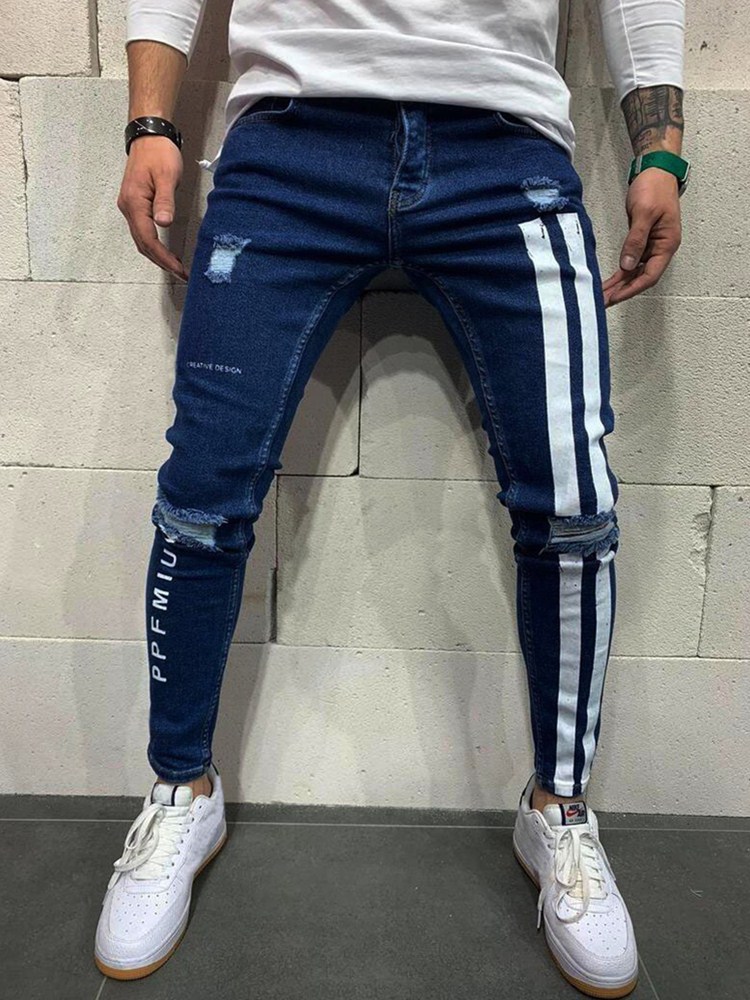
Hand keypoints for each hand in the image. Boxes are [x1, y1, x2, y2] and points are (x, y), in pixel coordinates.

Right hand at [116, 136, 188, 280]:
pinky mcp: (135, 205)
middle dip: (161, 261)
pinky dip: (154, 245)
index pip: (148, 239)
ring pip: (142, 240)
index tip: (179, 269)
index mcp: (134, 204)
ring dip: (157, 256)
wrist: (148, 136)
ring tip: (175, 267)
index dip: (163, 257)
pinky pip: (143, 231)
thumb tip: (164, 224)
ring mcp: (130, 207)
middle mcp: (128, 208)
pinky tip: (165, 250)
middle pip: (143, 244)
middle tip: (181, 274)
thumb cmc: (159, 154)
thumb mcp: (166, 176)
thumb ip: (165, 201)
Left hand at [602, 168, 681, 306]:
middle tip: (603, 302)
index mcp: (667, 244)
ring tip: (602, 296)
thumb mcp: (644, 213)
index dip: (632, 288)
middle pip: (641, 277)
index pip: (650, 275)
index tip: (616, 297)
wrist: (655, 170)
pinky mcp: (641, 241)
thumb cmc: (654, 188)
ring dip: (619, 284)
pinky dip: (620, 272)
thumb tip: (628, 266)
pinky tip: (609, 282)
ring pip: (635, 272)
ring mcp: (651, 246)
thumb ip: (636, 240)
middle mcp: (660, 249)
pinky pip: (631, 262)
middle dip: (623, 290)